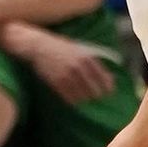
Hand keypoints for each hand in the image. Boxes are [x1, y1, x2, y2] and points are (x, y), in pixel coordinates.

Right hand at [0, 23, 116, 104]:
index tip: (108, 93)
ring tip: (83, 99)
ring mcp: (67, 75)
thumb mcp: (80, 50)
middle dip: (96, 96)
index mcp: (87, 58)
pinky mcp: (56, 82)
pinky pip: (69, 98)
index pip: (104, 79)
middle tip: (94, 98)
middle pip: (95, 91)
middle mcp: (79, 67)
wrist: (38, 45)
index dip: (108, 89)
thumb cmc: (60, 47)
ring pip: (82, 97)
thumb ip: (93, 63)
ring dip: (84, 100)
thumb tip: (110, 78)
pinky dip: (73, 101)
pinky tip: (73, 100)